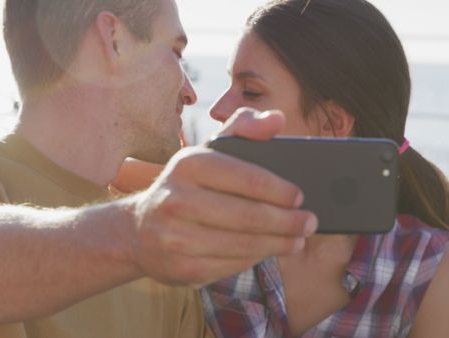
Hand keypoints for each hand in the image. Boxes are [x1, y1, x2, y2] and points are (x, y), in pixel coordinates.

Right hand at [129, 108, 317, 285]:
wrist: (139, 231)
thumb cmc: (186, 187)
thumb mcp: (208, 151)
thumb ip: (243, 128)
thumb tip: (278, 119)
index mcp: (189, 164)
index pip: (246, 177)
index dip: (280, 190)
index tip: (300, 196)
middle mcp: (177, 199)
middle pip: (249, 215)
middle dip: (288, 221)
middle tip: (309, 222)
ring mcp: (176, 237)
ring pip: (244, 245)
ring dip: (279, 243)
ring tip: (297, 239)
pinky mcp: (182, 268)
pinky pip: (232, 266)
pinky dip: (256, 259)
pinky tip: (268, 250)